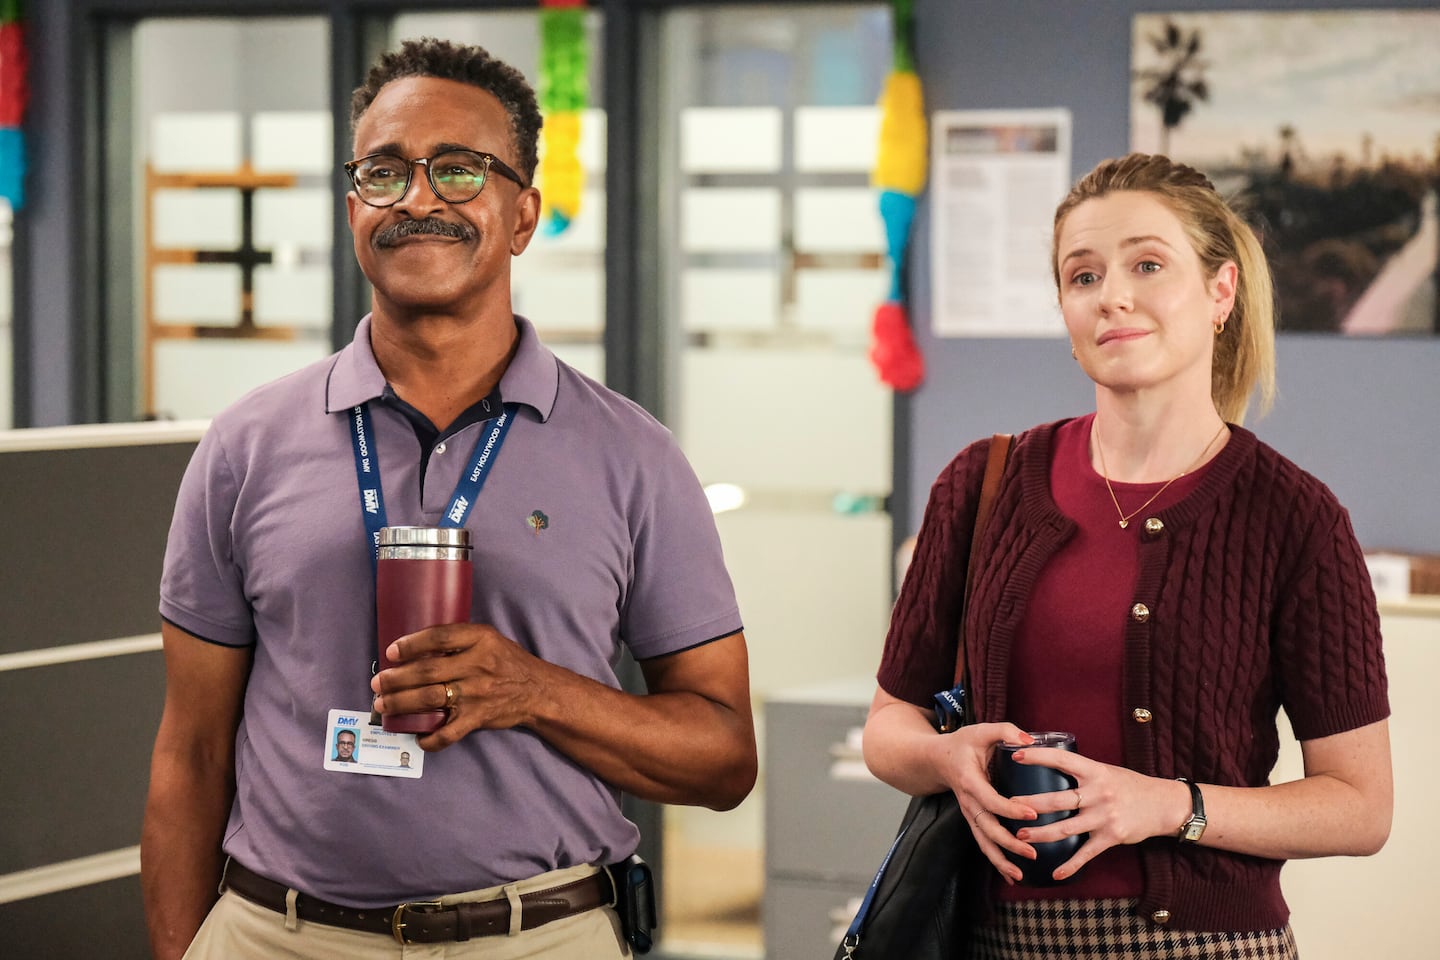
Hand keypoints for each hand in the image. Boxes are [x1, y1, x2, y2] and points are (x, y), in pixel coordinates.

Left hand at [370, 623, 543, 750]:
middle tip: (377, 684)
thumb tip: (416, 646)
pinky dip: (431, 738)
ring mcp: (477, 693)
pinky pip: (449, 732)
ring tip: (382, 705)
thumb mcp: (488, 639)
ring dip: (401, 703)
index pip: (440, 636)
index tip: (391, 652)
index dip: (412, 643)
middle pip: (427, 670)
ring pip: (430, 699)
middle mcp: (477, 664)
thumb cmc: (507, 661)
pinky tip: (417, 737)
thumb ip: (458, 640)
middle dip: (396, 679)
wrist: (537, 691)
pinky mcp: (478, 717)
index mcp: (480, 639)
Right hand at [936, 724, 1040, 883]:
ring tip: (1020, 875)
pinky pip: (983, 843)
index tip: (1032, 814)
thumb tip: (1029, 740)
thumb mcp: (981, 730)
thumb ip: (1005, 731)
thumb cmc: (963, 743)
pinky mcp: (974, 820)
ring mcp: (969, 814)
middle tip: (1032, 852)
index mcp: (970, 780)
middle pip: (986, 828)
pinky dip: (996, 861)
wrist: (938, 758)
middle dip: (1008, 843)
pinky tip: (1011, 875)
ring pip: (982, 842)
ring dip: (1000, 860)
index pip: (990, 800)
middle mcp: (968, 802)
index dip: (1010, 810)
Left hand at [1004, 747, 1189, 881]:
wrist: (1164, 805)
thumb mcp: (1106, 770)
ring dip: (1042, 834)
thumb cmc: (1130, 785)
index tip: (1015, 755)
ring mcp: (1105, 816)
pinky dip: (1070, 865)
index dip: (1037, 757)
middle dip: (1031, 805)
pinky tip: (1055, 873)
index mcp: (1095, 771)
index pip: (1061, 760)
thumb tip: (1049, 763)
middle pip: (1058, 799)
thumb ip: (1081, 771)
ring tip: (1020, 836)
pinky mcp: (1112, 837)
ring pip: (1066, 828)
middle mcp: (1098, 793)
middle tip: (1008, 806)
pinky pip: (1086, 853)